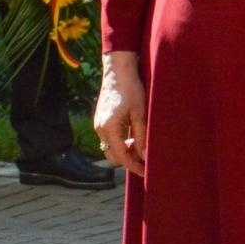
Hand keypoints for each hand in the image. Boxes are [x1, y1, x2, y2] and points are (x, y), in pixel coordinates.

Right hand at [94, 52, 146, 176]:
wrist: (118, 71)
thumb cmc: (131, 90)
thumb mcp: (140, 115)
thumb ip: (141, 138)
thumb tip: (145, 157)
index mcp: (109, 128)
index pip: (122, 157)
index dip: (134, 166)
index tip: (146, 172)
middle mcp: (100, 129)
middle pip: (113, 157)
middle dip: (128, 160)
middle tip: (145, 157)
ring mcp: (98, 124)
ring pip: (110, 148)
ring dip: (124, 151)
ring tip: (139, 144)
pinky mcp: (100, 120)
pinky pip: (108, 139)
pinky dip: (119, 142)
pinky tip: (131, 135)